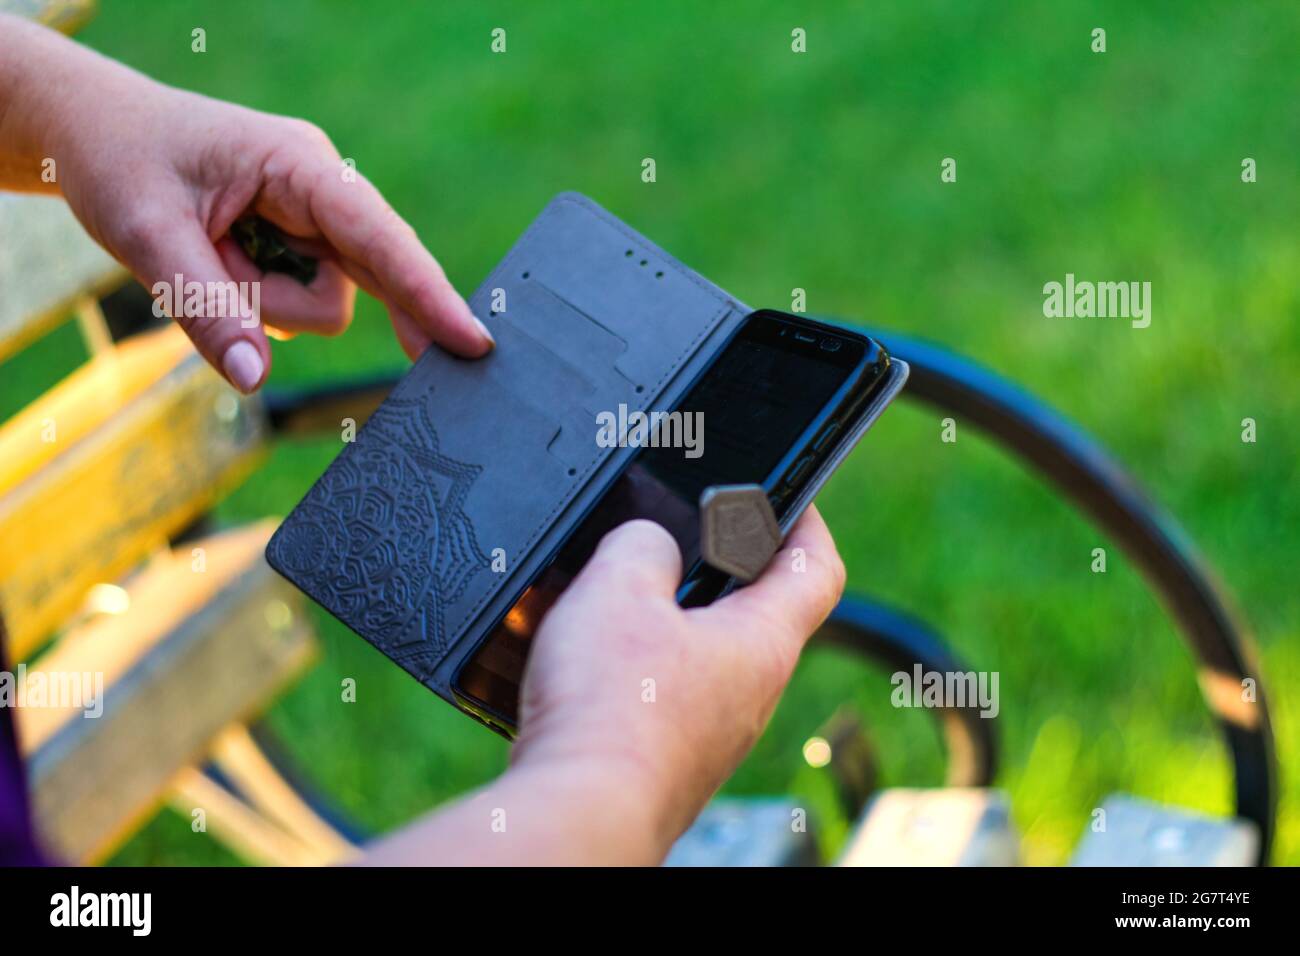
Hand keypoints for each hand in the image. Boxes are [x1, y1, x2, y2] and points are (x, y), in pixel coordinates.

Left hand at [0, 17, 491, 391]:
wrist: (95, 133)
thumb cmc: (120, 162)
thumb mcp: (145, 234)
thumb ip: (205, 308)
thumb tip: (256, 381)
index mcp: (300, 166)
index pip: (381, 237)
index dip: (428, 292)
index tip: (472, 342)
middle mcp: (322, 192)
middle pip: (368, 276)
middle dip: (316, 302)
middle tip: (312, 329)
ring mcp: (315, 221)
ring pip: (328, 302)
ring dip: (265, 306)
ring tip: (202, 263)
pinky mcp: (301, 245)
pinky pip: (305, 300)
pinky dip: (263, 303)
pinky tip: (222, 268)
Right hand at [511, 507, 846, 858]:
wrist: (578, 809)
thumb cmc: (611, 712)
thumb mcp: (618, 587)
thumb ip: (641, 543)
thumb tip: (645, 543)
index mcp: (762, 642)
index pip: (817, 569)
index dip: (807, 521)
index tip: (787, 495)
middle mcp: (750, 693)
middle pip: (755, 611)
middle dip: (719, 566)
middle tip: (682, 533)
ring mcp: (711, 731)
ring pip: (703, 654)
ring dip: (668, 618)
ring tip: (618, 591)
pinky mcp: (669, 757)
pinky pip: (663, 693)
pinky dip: (635, 664)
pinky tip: (588, 655)